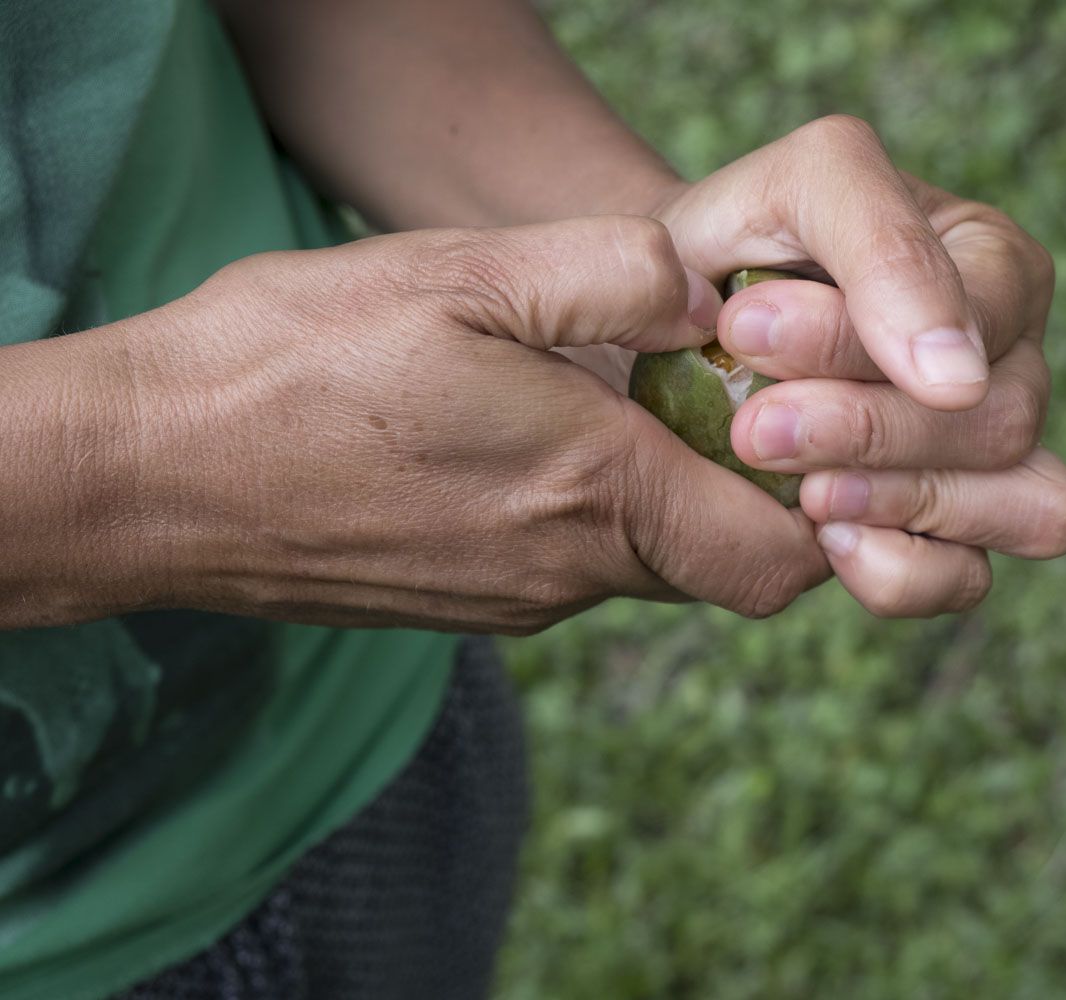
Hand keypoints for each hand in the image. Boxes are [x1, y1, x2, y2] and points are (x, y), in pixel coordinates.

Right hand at [24, 217, 829, 631]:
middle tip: (725, 390)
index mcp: (594, 495)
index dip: (827, 506)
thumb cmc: (297, 362)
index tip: (812, 423)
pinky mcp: (469, 600)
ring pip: (652, 563)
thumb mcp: (465, 274)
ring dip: (669, 491)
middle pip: (727, 565)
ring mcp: (516, 600)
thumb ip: (614, 279)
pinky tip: (544, 434)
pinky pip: (578, 565)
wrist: (150, 475)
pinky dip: (598, 509)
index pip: (781, 559)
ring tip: (626, 398)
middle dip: (756, 491)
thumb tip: (714, 296)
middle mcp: (568, 574)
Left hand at [649, 116, 1065, 617]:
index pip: (989, 312)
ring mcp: (995, 463)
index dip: (868, 337)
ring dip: (895, 498)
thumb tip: (954, 376)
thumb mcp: (796, 188)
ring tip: (795, 488)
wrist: (666, 330)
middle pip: (1004, 419)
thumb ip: (879, 238)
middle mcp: (1011, 365)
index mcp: (991, 264)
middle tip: (752, 427)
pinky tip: (822, 537)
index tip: (743, 328)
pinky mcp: (952, 542)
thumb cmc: (736, 246)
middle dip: (866, 427)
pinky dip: (900, 570)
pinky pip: (972, 581)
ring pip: (1025, 504)